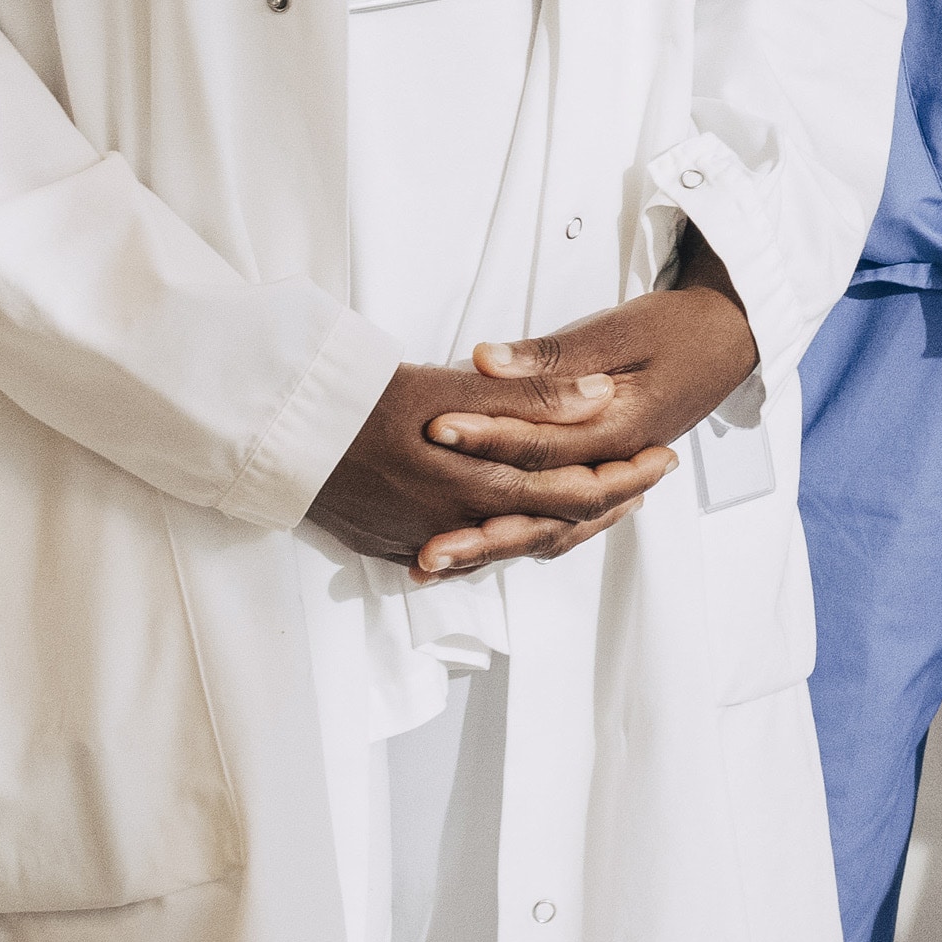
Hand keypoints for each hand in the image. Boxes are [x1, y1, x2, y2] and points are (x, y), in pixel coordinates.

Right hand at [309, 351, 680, 578]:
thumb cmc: (360, 399)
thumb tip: (599, 397)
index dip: (627, 478)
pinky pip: (468, 554)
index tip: (665, 459)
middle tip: (649, 482)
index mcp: (481, 485)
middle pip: (554, 527)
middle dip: (609, 504)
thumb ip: (531, 397)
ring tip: (602, 503)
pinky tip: (521, 527)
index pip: (577, 493)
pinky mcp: (396, 546)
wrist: (276, 432)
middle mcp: (460, 525)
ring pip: (514, 544)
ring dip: (563, 525)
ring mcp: (425, 542)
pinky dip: (506, 539)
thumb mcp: (451, 387)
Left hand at [315, 256, 762, 581]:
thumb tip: (485, 361)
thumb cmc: (675, 330)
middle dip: (481, 533)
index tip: (434, 431)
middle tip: (426, 546)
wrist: (728, 340)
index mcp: (621, 428)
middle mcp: (615, 467)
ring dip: (493, 551)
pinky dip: (517, 542)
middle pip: (543, 513)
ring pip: (552, 531)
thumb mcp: (618, 331)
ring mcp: (613, 482)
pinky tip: (474, 551)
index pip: (544, 445)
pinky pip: (561, 525)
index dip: (487, 438)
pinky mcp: (604, 480)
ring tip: (434, 565)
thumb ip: (552, 356)